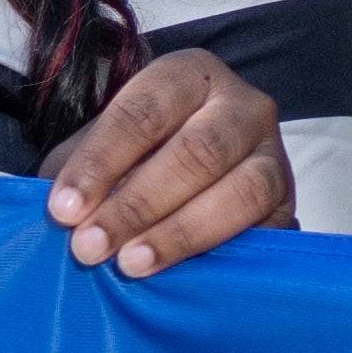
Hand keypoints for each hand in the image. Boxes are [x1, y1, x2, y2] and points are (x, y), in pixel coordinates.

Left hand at [40, 49, 294, 276]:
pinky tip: (181, 276)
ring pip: (240, 191)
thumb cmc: (135, 158)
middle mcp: (241, 105)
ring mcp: (273, 152)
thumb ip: (84, 176)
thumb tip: (63, 214)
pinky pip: (263, 229)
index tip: (64, 210)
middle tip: (90, 246)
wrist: (188, 184)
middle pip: (196, 152)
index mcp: (187, 76)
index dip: (101, 162)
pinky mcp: (288, 202)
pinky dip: (220, 253)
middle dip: (137, 205)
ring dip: (179, 233)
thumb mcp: (104, 152)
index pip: (144, 112)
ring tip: (131, 264)